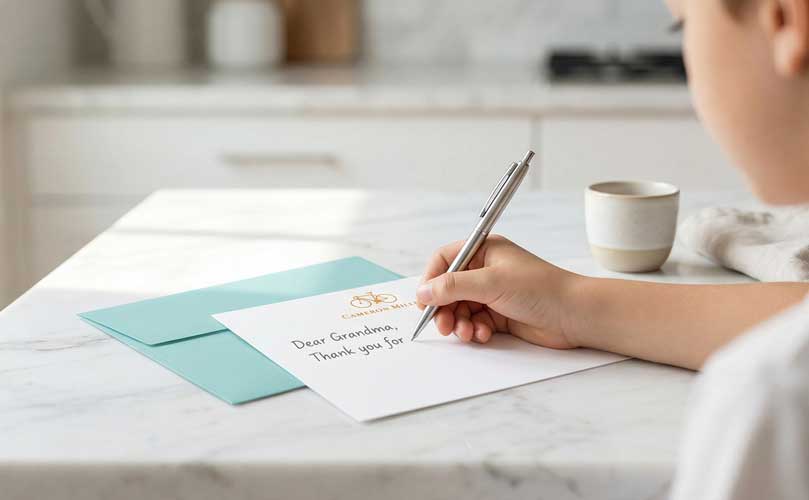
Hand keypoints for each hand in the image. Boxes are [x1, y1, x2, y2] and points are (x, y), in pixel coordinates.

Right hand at [416, 235, 583, 348]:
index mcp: (484, 250)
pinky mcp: (500, 315)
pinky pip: (474, 323)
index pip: (445, 260)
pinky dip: (474, 331)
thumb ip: (453, 287)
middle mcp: (486, 270)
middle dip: (444, 308)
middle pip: (448, 289)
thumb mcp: (491, 282)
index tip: (424, 301)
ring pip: (460, 309)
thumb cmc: (540, 289)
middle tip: (443, 326)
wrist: (575, 315)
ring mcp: (493, 293)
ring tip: (467, 333)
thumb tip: (422, 292)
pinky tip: (483, 335)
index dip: (431, 280)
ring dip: (459, 323)